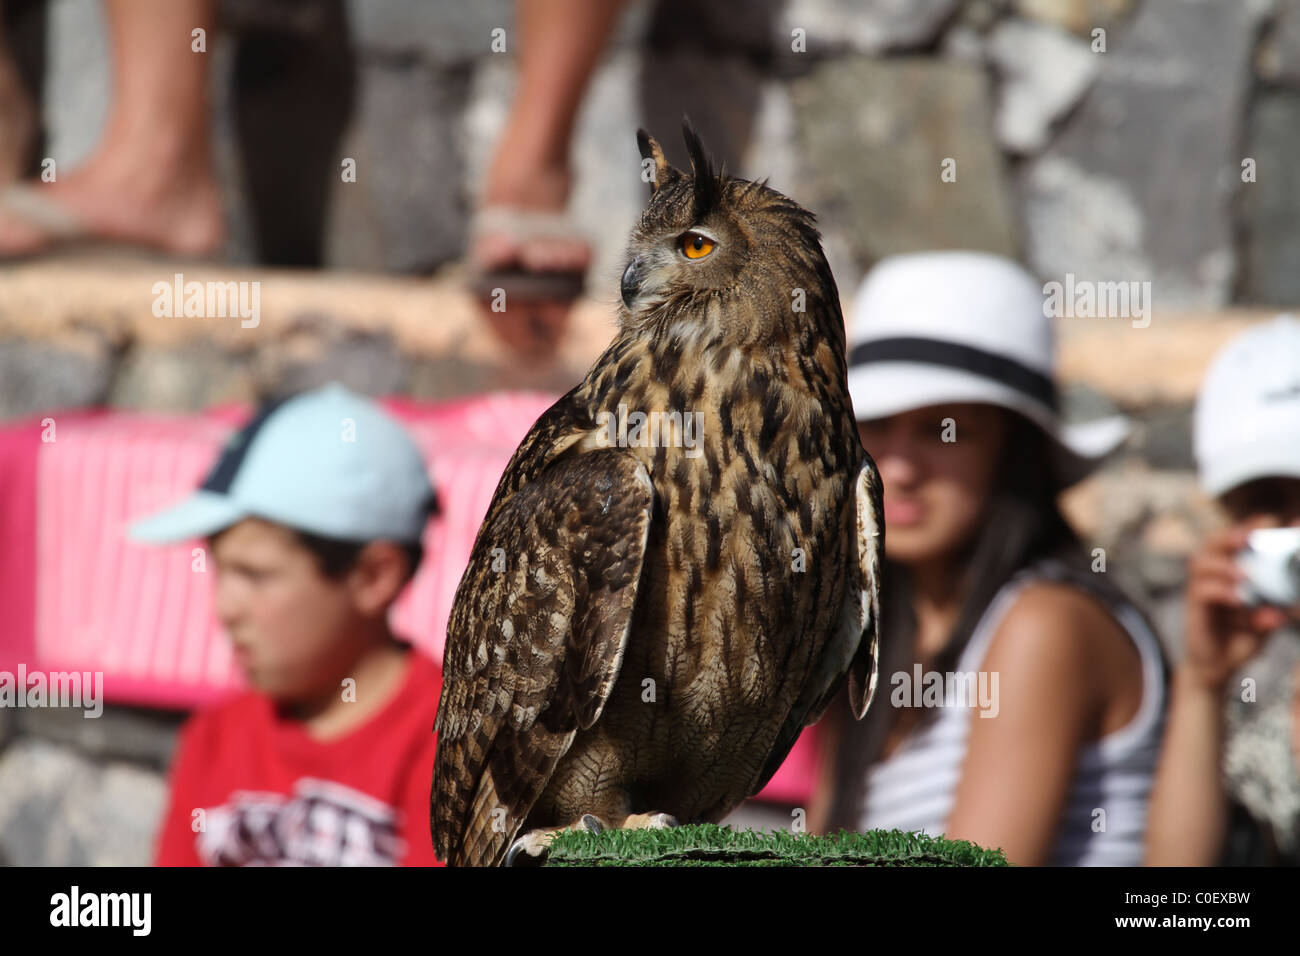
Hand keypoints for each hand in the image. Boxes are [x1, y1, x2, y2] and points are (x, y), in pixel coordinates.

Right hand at [1183, 519, 1288, 690]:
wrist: (1218, 667)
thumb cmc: (1241, 636)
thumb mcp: (1267, 620)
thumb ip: (1275, 610)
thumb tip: (1283, 609)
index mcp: (1230, 571)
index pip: (1235, 540)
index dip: (1249, 527)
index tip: (1270, 521)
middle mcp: (1212, 575)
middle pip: (1211, 543)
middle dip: (1229, 535)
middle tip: (1248, 538)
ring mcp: (1199, 590)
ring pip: (1200, 562)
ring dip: (1222, 564)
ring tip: (1243, 574)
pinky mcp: (1194, 608)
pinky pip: (1202, 592)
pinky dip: (1221, 592)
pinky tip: (1239, 600)